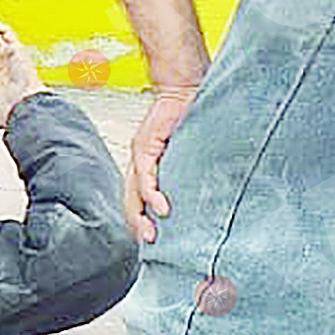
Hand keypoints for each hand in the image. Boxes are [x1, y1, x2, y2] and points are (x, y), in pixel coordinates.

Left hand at [126, 83, 202, 244]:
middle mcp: (140, 163)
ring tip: (152, 235)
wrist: (183, 89)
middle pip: (130, 201)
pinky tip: (161, 209)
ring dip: (142, 216)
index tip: (153, 243)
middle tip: (150, 245)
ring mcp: (141, 155)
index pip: (138, 201)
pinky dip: (152, 194)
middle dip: (138, 225)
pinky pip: (146, 175)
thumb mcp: (188, 153)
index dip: (141, 221)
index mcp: (148, 167)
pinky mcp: (147, 146)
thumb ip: (188, 173)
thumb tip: (203, 197)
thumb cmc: (187, 119)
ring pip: (134, 193)